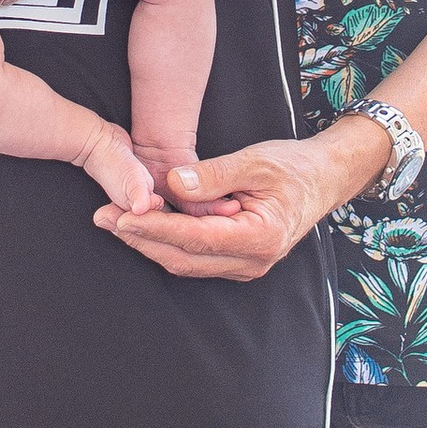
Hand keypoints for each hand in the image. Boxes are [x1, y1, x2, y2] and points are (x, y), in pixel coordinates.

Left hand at [93, 123, 384, 281]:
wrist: (324, 178)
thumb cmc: (294, 166)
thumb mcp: (255, 161)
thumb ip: (214, 175)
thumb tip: (172, 184)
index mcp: (259, 238)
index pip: (194, 238)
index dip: (154, 228)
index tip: (120, 215)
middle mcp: (252, 261)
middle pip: (183, 258)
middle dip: (140, 238)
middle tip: (102, 217)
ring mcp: (245, 267)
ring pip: (185, 263)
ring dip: (148, 243)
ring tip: (114, 221)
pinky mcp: (237, 262)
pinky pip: (194, 259)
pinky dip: (167, 244)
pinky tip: (144, 226)